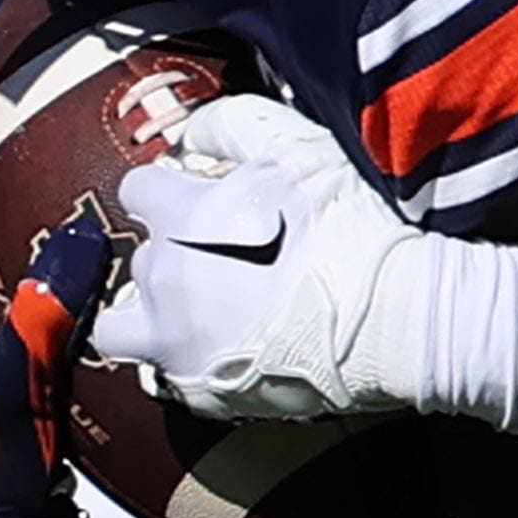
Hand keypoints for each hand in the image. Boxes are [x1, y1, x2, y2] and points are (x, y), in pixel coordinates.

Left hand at [96, 95, 436, 420]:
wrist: (393, 315)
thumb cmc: (350, 229)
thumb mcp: (299, 148)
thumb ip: (234, 125)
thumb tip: (192, 135)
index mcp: (183, 219)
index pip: (136, 190)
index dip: (169, 190)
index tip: (198, 199)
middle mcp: (166, 282)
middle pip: (141, 258)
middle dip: (175, 252)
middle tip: (225, 254)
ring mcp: (177, 343)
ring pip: (123, 326)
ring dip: (155, 313)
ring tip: (204, 309)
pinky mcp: (200, 392)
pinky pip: (166, 375)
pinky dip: (187, 359)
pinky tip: (229, 346)